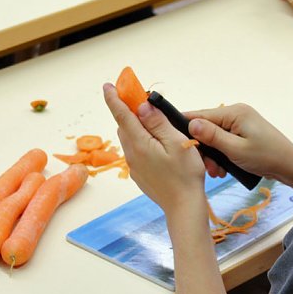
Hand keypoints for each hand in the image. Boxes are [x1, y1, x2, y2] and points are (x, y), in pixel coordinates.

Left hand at [103, 84, 206, 219]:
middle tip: (139, 100)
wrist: (183, 207)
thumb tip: (142, 106)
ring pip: (130, 139)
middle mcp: (132, 154)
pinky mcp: (140, 174)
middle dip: (128, 110)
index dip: (113, 99)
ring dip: (136, 127)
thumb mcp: (176, 143)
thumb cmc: (185, 175)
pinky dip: (142, 141)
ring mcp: (134, 166)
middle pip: (124, 125)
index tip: (107, 86)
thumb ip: (158, 123)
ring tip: (154, 122)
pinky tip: (158, 145)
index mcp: (140, 143)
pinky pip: (136, 152)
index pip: (122, 115)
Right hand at [185, 103, 292, 179]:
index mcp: (234, 112)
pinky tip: (223, 169)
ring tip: (218, 172)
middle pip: (206, 128)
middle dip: (204, 149)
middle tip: (209, 168)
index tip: (179, 146)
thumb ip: (212, 136)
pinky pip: (223, 141)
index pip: (201, 115)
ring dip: (213, 155)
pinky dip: (221, 154)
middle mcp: (235, 113)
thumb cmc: (265, 157)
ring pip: (214, 137)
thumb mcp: (235, 149)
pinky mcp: (241, 133)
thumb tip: (190, 123)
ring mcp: (239, 123)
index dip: (187, 130)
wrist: (289, 166)